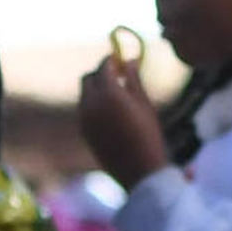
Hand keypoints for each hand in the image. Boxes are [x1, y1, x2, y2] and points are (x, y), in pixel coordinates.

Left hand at [74, 57, 169, 184]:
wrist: (138, 171)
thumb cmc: (148, 134)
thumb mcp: (144, 103)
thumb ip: (133, 79)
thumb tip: (129, 59)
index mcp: (108, 94)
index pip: (104, 67)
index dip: (111, 60)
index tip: (120, 59)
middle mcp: (90, 104)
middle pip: (87, 78)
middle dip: (100, 73)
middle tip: (117, 75)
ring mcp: (84, 119)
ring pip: (84, 94)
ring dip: (96, 89)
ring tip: (118, 95)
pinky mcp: (83, 131)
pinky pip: (84, 110)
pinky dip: (93, 104)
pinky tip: (111, 111)